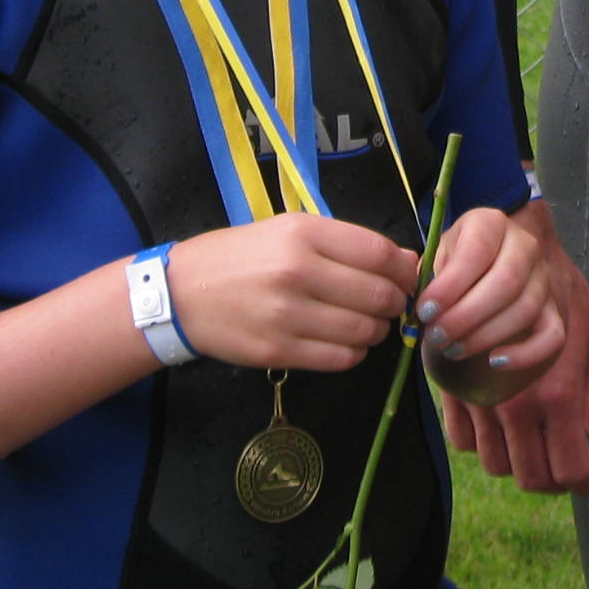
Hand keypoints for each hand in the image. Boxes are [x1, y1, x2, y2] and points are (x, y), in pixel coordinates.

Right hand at [159, 216, 415, 371]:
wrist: (181, 292)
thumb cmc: (242, 256)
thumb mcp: (289, 229)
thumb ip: (346, 243)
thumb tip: (407, 261)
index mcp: (304, 233)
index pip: (380, 254)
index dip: (404, 269)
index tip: (405, 276)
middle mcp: (298, 271)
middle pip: (378, 295)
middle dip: (395, 303)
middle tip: (389, 304)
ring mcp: (287, 314)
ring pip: (364, 331)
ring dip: (377, 331)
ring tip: (365, 323)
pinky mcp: (277, 350)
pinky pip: (340, 359)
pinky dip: (354, 353)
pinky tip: (344, 342)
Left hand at [415, 206, 565, 405]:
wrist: (481, 267)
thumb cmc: (454, 263)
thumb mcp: (437, 257)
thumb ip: (430, 278)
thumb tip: (423, 310)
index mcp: (491, 223)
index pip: (477, 251)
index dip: (451, 285)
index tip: (425, 311)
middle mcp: (525, 245)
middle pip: (507, 281)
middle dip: (466, 315)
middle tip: (436, 337)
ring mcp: (544, 278)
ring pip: (526, 309)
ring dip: (485, 336)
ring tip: (452, 350)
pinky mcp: (553, 310)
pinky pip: (553, 336)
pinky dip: (527, 354)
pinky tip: (494, 361)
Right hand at [438, 203, 588, 491]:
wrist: (503, 246)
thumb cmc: (557, 285)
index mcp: (558, 394)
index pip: (566, 470)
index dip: (582, 483)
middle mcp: (515, 403)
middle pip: (529, 476)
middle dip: (549, 479)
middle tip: (563, 465)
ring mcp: (478, 398)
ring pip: (493, 462)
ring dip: (515, 460)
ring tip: (533, 443)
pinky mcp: (449, 386)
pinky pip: (462, 439)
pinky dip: (482, 441)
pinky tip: (500, 424)